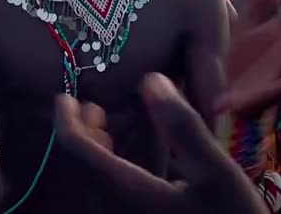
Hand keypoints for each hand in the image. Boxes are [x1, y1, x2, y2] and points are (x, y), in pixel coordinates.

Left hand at [54, 73, 268, 213]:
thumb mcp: (215, 174)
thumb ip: (182, 127)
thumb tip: (151, 80)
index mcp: (122, 189)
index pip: (75, 148)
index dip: (65, 118)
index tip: (65, 98)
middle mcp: (109, 207)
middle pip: (77, 165)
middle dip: (79, 131)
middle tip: (91, 108)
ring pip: (88, 180)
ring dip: (90, 150)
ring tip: (102, 127)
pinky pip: (102, 193)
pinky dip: (102, 168)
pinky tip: (121, 162)